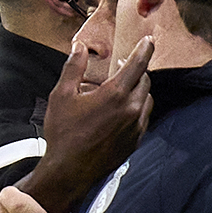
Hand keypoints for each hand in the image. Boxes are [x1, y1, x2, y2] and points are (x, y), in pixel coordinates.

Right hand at [20, 37, 153, 212]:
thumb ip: (73, 68)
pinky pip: (144, 119)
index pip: (137, 65)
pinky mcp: (135, 142)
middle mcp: (131, 110)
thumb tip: (79, 47)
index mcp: (115, 95)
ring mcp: (135, 128)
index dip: (144, 50)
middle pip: (144, 81)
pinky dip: (138, 109)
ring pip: (147, 100)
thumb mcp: (61, 95)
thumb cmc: (64, 133)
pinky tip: (122, 111)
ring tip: (123, 89)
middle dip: (137, 70)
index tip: (149, 41)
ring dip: (139, 90)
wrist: (69, 171)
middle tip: (123, 66)